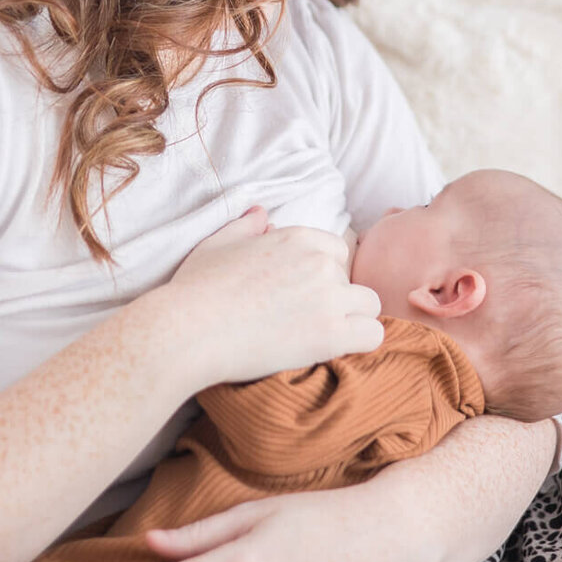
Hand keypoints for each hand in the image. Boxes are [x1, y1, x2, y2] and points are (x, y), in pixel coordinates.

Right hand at [167, 207, 383, 387]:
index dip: (321, 273)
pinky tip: (335, 348)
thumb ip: (245, 226)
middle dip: (333, 297)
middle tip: (302, 318)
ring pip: (369, 305)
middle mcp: (319, 263)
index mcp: (297, 237)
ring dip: (351, 318)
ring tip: (321, 334)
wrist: (188, 331)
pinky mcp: (330, 335)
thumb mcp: (217, 244)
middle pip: (350, 279)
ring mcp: (328, 298)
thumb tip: (261, 213)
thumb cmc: (196, 289)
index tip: (300, 293)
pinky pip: (373, 334)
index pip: (336, 251)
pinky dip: (359, 341)